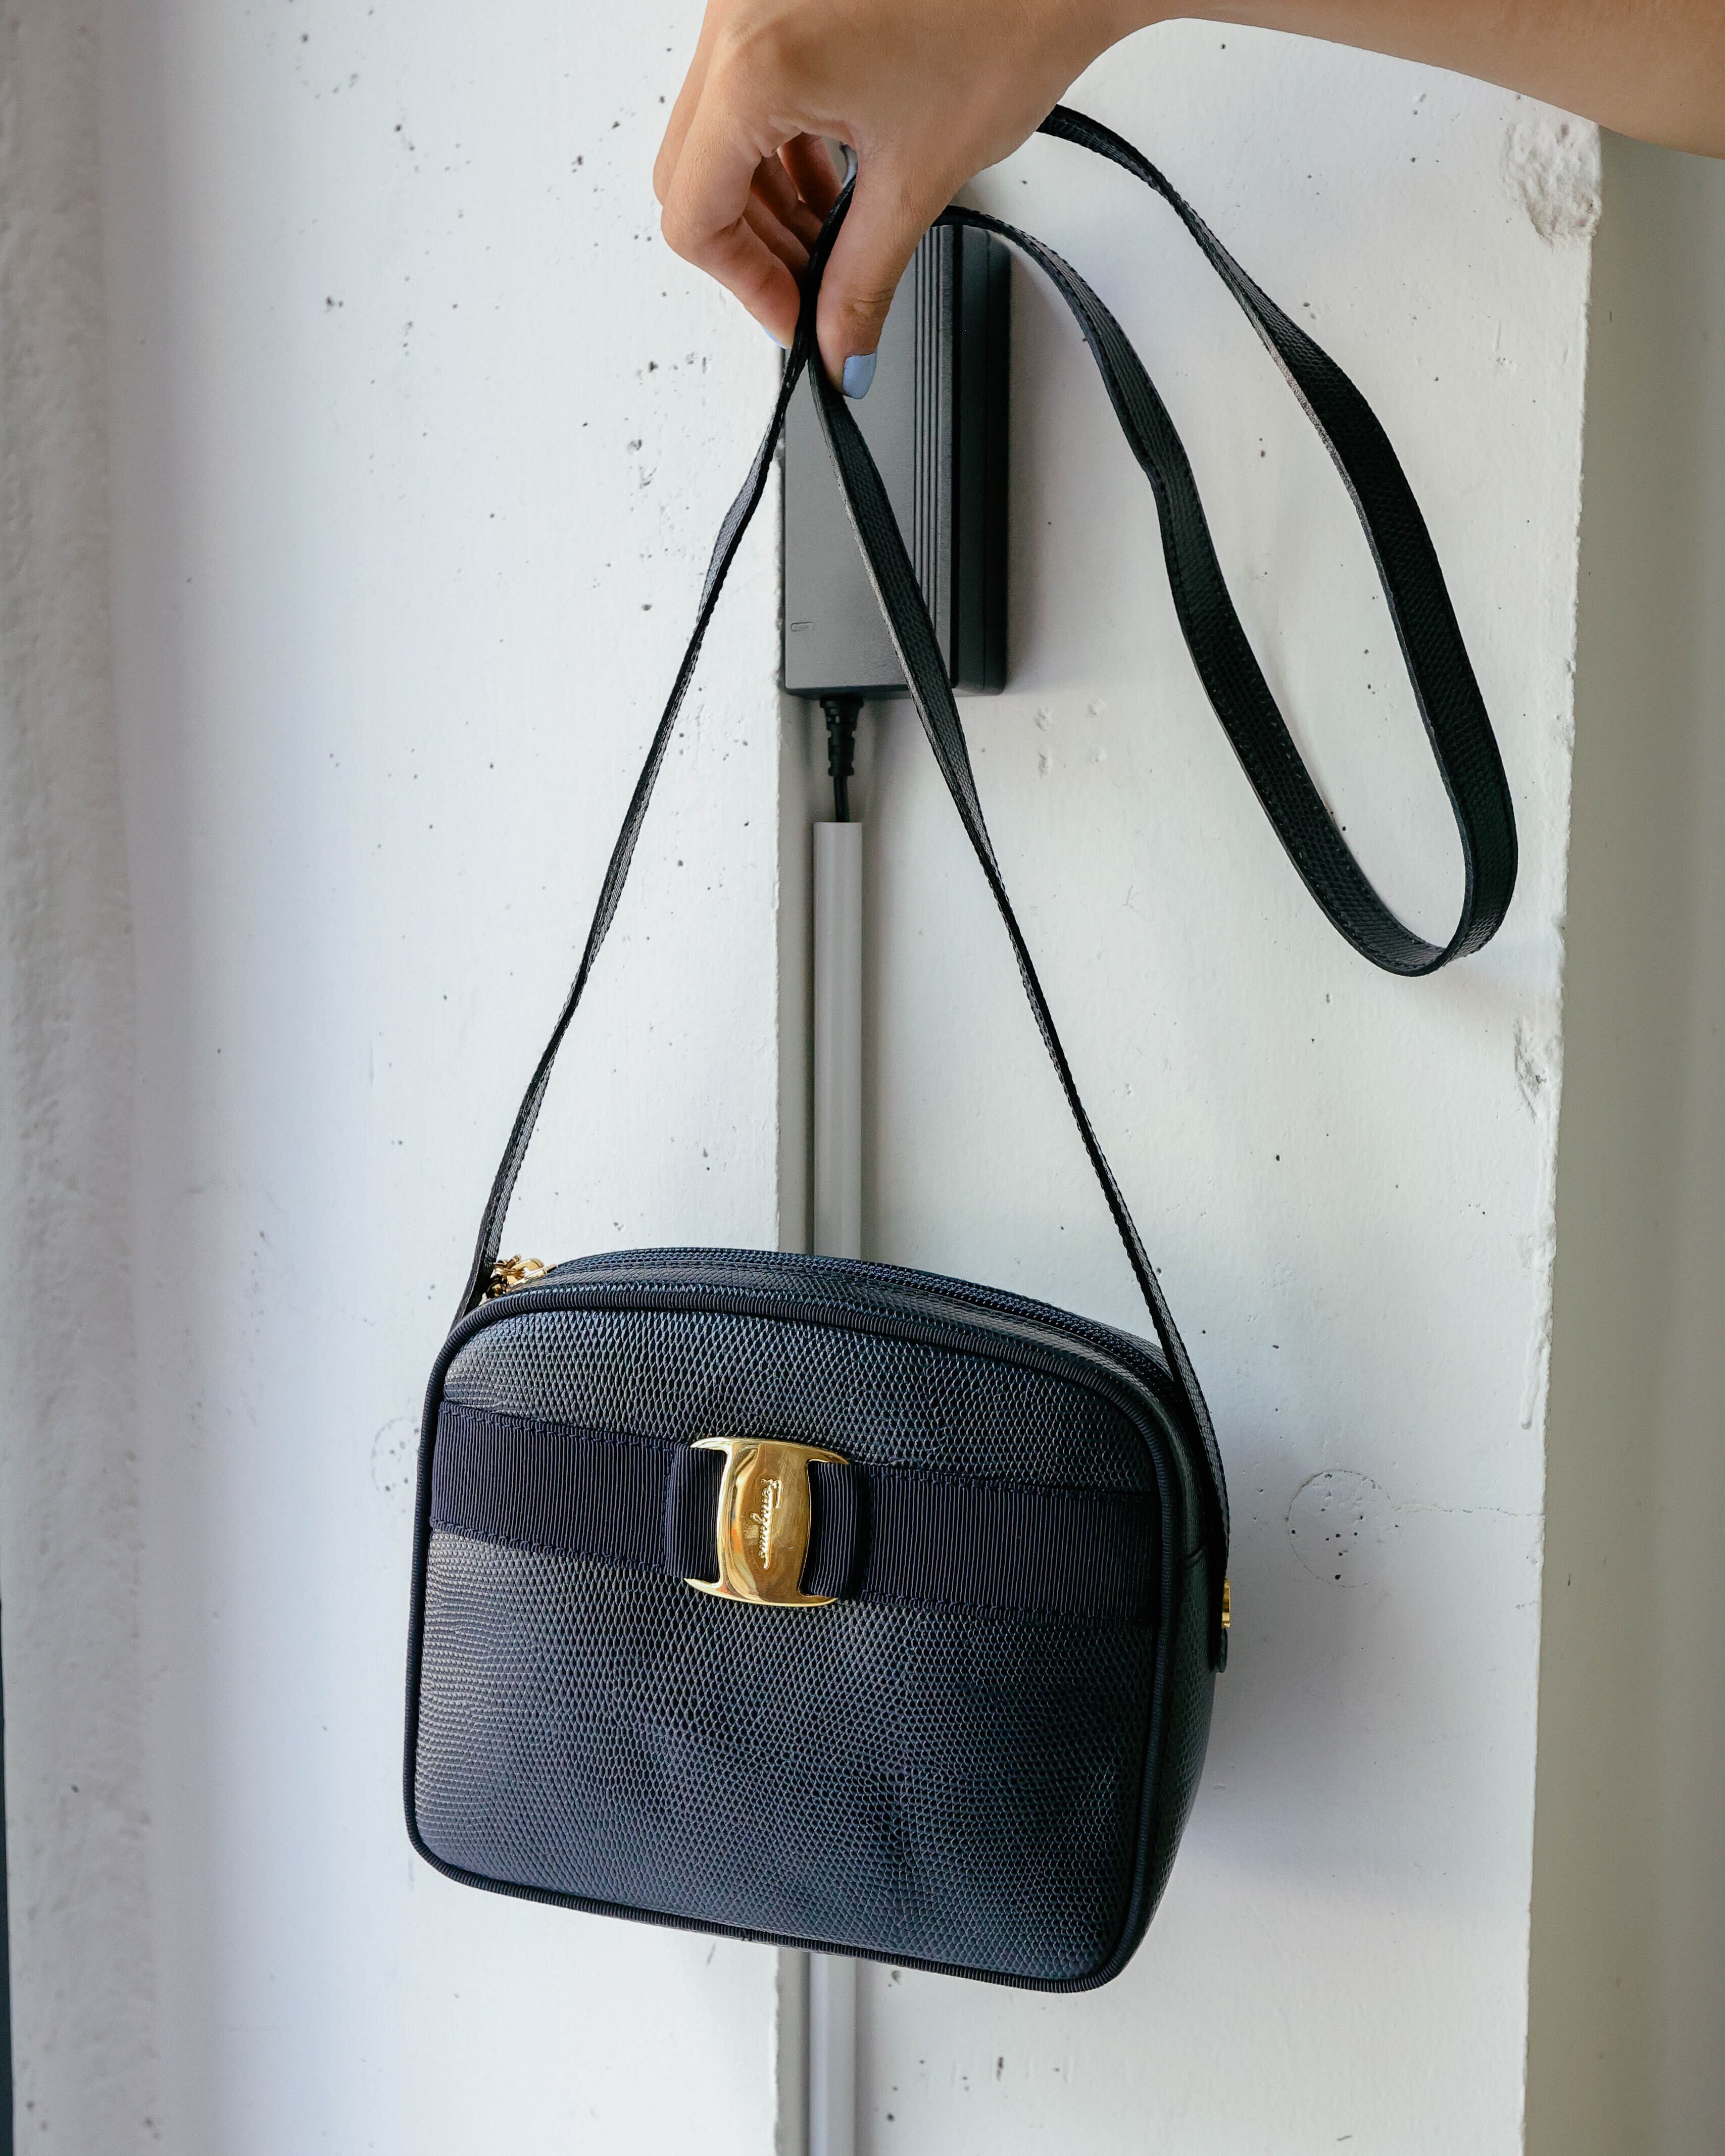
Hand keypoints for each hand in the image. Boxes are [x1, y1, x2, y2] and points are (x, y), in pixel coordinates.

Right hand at [653, 0, 1132, 390]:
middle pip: (692, 173)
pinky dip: (782, 144)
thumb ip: (860, 281)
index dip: (744, 285)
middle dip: (751, 247)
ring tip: (834, 236)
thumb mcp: (918, 181)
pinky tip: (835, 178)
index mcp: (754, 64)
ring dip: (767, 199)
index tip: (794, 318)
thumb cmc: (1007, 21)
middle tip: (812, 290)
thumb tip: (837, 350)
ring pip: (717, 132)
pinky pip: (749, 85)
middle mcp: (736, 18)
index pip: (693, 214)